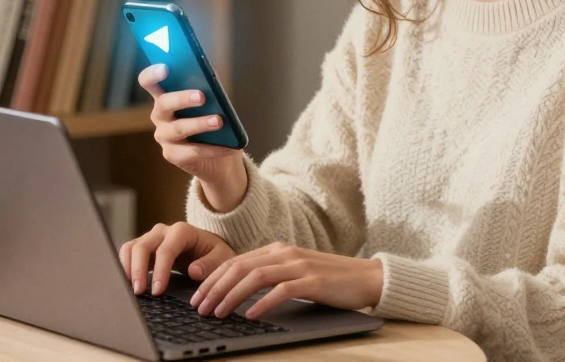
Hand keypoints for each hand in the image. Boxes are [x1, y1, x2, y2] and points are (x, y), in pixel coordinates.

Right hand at [119, 222, 235, 295]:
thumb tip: (194, 271)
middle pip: (143, 246)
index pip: (166, 249)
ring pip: (130, 248)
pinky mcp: (143, 247)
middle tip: (139, 293)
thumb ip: (210, 264)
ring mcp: (151, 238)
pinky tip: (127, 285)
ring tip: (130, 291)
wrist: (207, 248)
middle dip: (138, 270)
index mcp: (183, 231)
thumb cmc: (214, 254)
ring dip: (127, 269)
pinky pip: (127, 253)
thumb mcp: (222, 258)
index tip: (157, 291)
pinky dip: (124, 268)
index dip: (160, 270)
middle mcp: (163, 231)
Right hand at [139, 63, 246, 206]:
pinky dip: (213, 148)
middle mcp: (159, 115)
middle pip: (164, 103)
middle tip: (201, 96)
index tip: (166, 67)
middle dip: (182, 98)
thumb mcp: (213, 100)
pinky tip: (229, 146)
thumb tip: (210, 73)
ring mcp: (164, 136)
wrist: (220, 155)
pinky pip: (192, 151)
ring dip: (199, 124)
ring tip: (219, 121)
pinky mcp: (173, 155)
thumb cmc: (212, 118)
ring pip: (178, 128)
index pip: (149, 81)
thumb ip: (209, 85)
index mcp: (165, 96)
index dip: (153, 74)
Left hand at [190, 242, 383, 320]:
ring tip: (218, 313)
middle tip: (200, 308)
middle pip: (239, 267)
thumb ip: (270, 275)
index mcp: (277, 249)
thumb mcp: (294, 272)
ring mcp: (299, 265)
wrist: (367, 277)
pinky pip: (281, 290)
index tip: (197, 297)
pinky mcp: (313, 281)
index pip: (235, 261)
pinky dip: (263, 303)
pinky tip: (251, 316)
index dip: (212, 279)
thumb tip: (238, 291)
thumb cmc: (329, 280)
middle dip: (214, 288)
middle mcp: (284, 253)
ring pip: (255, 277)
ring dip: (232, 296)